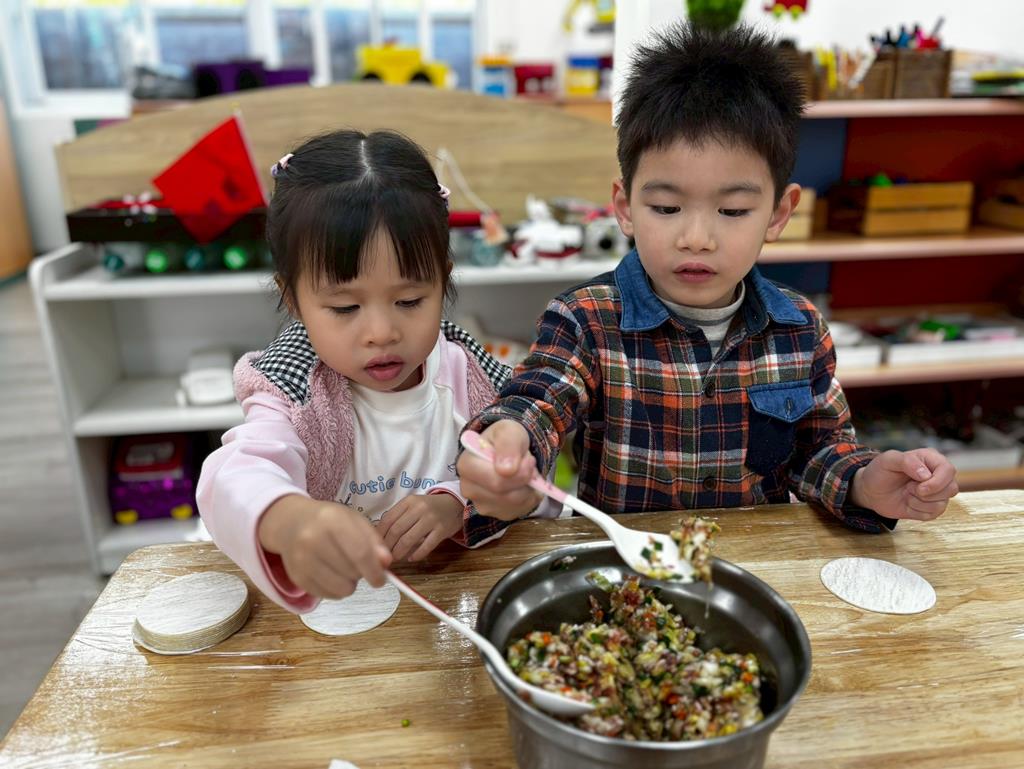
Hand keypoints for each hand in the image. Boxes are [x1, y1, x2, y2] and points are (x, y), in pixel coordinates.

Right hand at [258, 495, 391, 598]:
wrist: (292, 523)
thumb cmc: (330, 521)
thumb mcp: (355, 521)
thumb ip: (374, 541)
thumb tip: (385, 563)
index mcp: (332, 520)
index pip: (360, 553)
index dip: (375, 571)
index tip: (381, 579)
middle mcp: (312, 539)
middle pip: (352, 573)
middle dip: (362, 572)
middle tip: (355, 561)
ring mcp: (301, 560)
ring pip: (342, 589)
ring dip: (349, 583)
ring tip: (343, 567)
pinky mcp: (297, 578)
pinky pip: (329, 596)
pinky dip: (335, 589)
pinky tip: (331, 573)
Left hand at [377, 493, 463, 561]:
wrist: (454, 505)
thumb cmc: (428, 508)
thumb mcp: (412, 506)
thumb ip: (398, 517)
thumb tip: (379, 537)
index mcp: (408, 501)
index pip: (388, 519)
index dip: (379, 535)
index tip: (376, 545)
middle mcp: (419, 508)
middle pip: (396, 530)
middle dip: (388, 546)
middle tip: (384, 555)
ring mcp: (431, 519)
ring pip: (409, 539)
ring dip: (399, 552)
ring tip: (396, 558)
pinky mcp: (441, 531)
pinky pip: (426, 546)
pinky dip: (417, 554)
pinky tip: (412, 558)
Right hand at [456, 421, 542, 520]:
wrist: (507, 452)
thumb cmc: (504, 440)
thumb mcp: (509, 431)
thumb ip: (508, 444)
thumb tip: (506, 470)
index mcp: (466, 466)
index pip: (496, 481)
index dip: (519, 472)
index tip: (529, 459)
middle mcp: (469, 489)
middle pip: (506, 495)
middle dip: (526, 479)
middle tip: (530, 465)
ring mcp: (481, 504)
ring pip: (516, 504)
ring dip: (529, 487)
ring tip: (524, 472)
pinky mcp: (496, 514)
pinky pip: (521, 510)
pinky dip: (530, 497)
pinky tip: (524, 484)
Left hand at [850, 449, 957, 520]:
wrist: (871, 490)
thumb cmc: (880, 471)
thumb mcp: (888, 460)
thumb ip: (907, 462)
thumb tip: (926, 475)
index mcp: (931, 459)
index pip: (949, 470)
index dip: (937, 482)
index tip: (918, 487)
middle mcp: (938, 475)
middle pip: (951, 489)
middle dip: (926, 493)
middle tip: (908, 488)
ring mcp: (937, 493)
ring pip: (942, 504)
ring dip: (919, 502)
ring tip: (906, 493)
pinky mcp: (931, 508)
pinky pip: (933, 515)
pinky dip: (917, 511)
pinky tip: (907, 502)